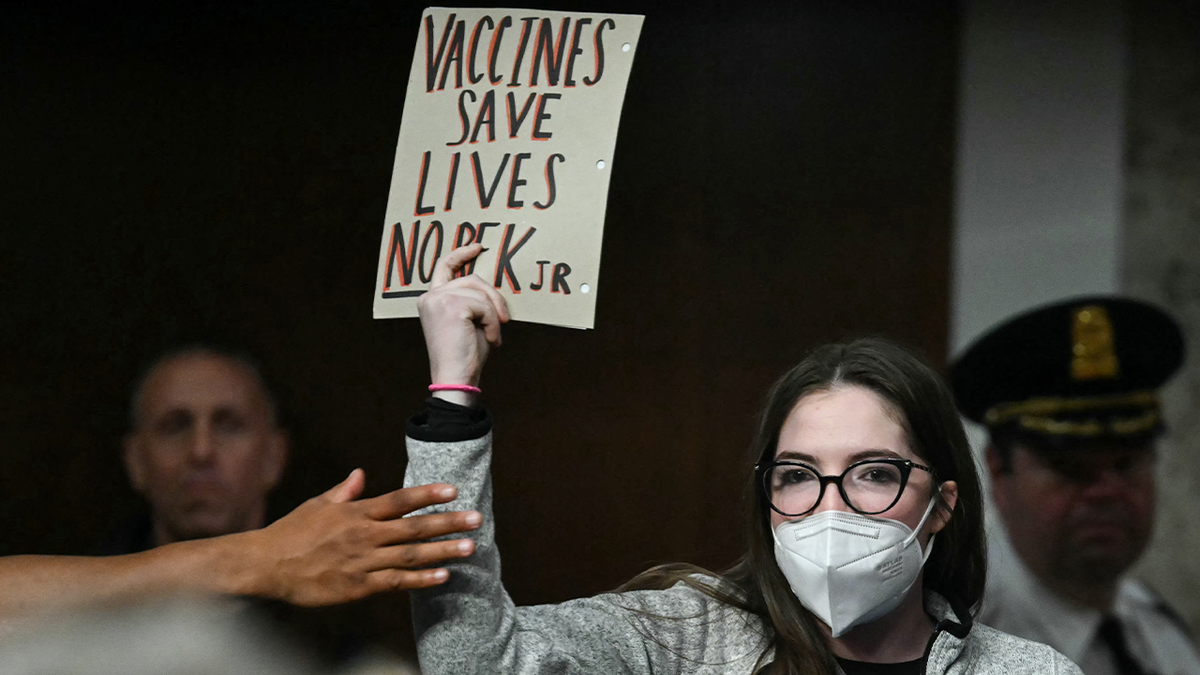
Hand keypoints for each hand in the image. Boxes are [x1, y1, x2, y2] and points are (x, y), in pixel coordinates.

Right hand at [247, 469, 479, 605]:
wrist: (266, 565)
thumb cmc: (291, 532)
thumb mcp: (318, 505)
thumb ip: (345, 491)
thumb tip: (361, 473)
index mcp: (356, 513)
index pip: (399, 500)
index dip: (428, 494)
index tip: (453, 491)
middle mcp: (364, 535)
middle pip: (413, 528)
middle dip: (448, 523)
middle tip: (476, 520)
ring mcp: (362, 562)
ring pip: (410, 556)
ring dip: (442, 551)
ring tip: (469, 548)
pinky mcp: (357, 586)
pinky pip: (395, 582)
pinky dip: (420, 579)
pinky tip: (442, 576)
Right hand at [417, 243, 509, 405]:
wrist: (456, 378)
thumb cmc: (464, 355)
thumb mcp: (469, 322)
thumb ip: (473, 301)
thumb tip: (491, 288)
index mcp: (431, 300)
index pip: (444, 267)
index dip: (460, 254)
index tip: (478, 247)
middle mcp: (430, 297)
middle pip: (472, 279)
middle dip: (493, 297)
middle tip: (504, 319)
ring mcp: (439, 299)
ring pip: (480, 292)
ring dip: (493, 315)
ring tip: (492, 336)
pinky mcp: (452, 306)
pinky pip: (484, 305)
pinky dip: (493, 323)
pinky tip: (490, 339)